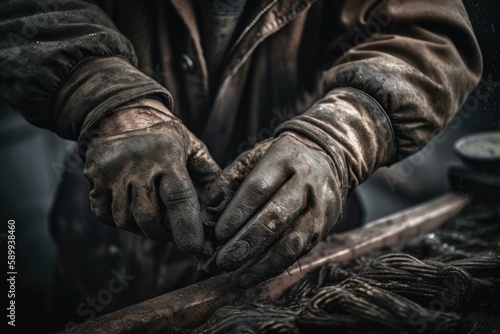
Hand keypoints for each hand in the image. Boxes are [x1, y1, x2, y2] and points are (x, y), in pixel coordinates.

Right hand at [83, 99, 220, 254]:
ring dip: (141, 227)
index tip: (194, 248)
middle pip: (148, 218)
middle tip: (173, 231)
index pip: (178, 198)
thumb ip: (209, 176)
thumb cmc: (165, 136)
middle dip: (163, 232)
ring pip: (125, 220)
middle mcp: (137, 164)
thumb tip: (224, 208)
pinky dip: (119, 220)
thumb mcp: (193, 148)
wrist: (121, 113)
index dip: (186, 226)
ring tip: (152, 214)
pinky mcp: (93, 177)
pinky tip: (131, 207)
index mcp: (167, 156)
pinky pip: (105, 215)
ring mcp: (111, 172)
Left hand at [203, 132, 345, 286]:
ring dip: (263, 264)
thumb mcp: (255, 156)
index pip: (258, 187)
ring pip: (292, 241)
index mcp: (284, 158)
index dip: (238, 212)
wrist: (327, 157)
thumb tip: (209, 212)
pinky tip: (255, 274)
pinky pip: (300, 251)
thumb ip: (230, 179)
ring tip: (238, 278)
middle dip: (248, 242)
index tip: (218, 234)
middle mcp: (306, 182)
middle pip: (276, 216)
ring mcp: (320, 206)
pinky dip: (276, 266)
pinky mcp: (325, 226)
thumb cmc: (280, 160)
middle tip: (224, 261)